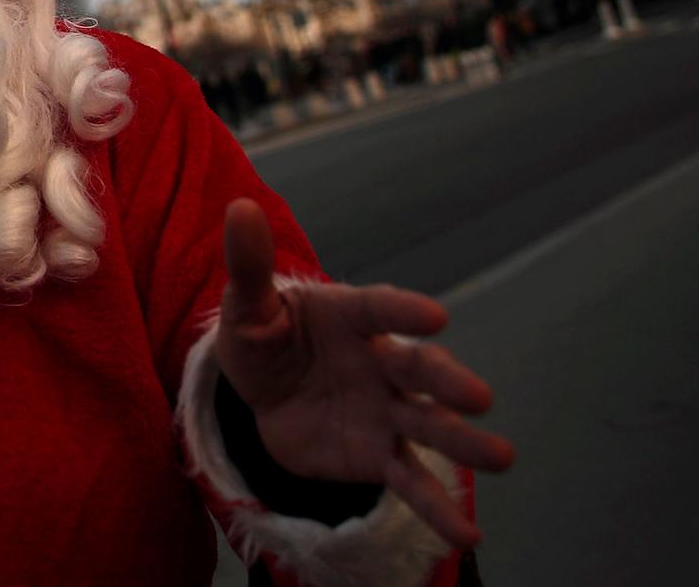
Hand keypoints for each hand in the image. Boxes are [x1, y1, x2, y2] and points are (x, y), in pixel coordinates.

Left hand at [216, 199, 514, 548]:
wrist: (264, 393)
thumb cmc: (263, 337)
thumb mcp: (246, 306)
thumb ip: (248, 265)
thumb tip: (239, 207)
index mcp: (351, 317)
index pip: (381, 309)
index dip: (405, 311)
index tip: (434, 317)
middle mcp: (381, 362)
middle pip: (420, 370)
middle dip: (449, 382)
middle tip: (479, 397)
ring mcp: (386, 409)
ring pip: (429, 425)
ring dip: (464, 441)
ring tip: (502, 457)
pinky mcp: (378, 453)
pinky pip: (409, 480)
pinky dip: (437, 507)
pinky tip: (467, 536)